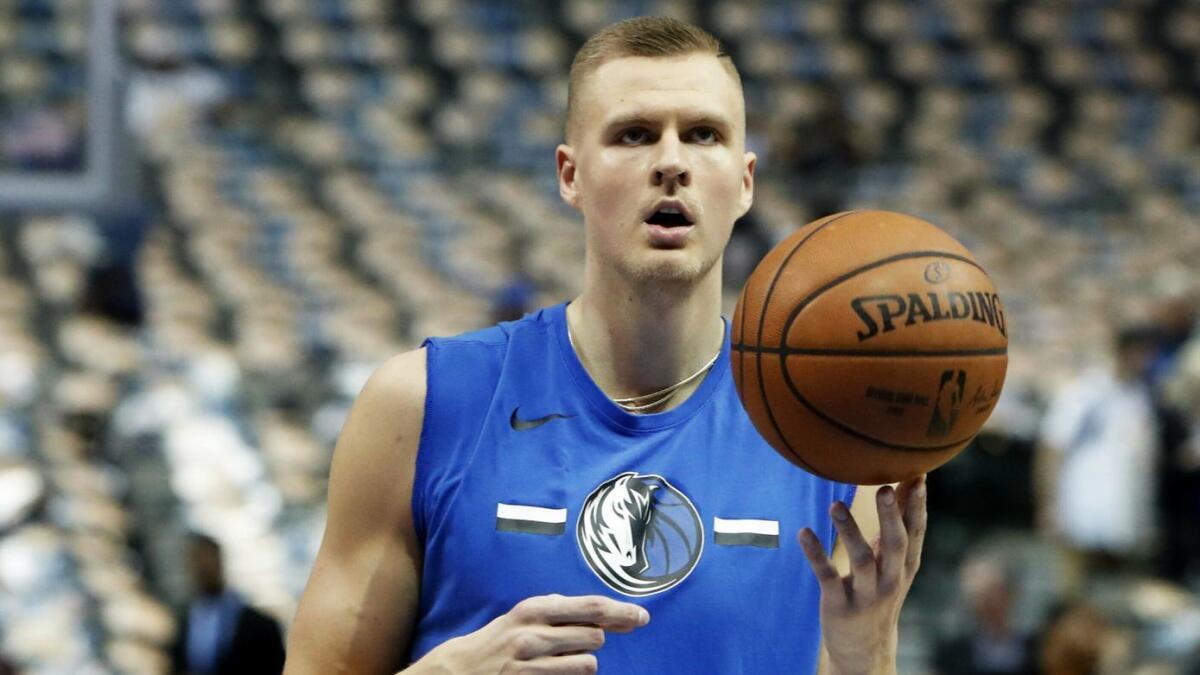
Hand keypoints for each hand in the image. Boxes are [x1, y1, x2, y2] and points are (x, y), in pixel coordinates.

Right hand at [408, 594, 649, 673]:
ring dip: (584, 663)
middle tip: (586, 642)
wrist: (460, 669)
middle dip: (596, 640)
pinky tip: (558, 673)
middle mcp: (533, 632)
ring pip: (587, 663)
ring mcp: (530, 662)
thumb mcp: (524, 616)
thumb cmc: (499, 640)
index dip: (621, 612)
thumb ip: (560, 613)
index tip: (642, 617)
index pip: (590, 606)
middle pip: (594, 636)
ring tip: (565, 661)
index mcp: (534, 608)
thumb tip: (606, 614)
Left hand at [799, 476, 926, 674]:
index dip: (918, 505)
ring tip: (835, 504)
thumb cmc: (880, 591)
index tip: (918, 475)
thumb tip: (906, 480)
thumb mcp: (895, 563)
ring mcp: (866, 593)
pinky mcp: (839, 603)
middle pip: (895, 544)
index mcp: (905, 566)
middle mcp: (890, 579)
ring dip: (849, 531)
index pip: (916, 532)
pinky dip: (816, 554)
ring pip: (861, 559)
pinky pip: (827, 576)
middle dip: (891, 516)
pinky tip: (804, 532)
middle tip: (884, 487)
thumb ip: (899, 525)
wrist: (866, 648)